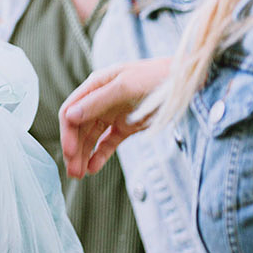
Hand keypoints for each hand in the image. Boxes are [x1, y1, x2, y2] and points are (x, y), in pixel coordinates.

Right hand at [59, 57, 171, 178]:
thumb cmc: (154, 77)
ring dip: (83, 155)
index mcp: (95, 86)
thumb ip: (96, 102)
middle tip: (73, 172)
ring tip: (79, 175)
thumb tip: (69, 116)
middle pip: (79, 128)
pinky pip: (108, 143)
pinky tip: (93, 168)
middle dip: (74, 149)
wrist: (184, 82)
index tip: (69, 152)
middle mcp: (100, 100)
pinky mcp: (126, 126)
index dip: (67, 133)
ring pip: (91, 138)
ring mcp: (113, 114)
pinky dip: (100, 155)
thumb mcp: (124, 87)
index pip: (70, 111)